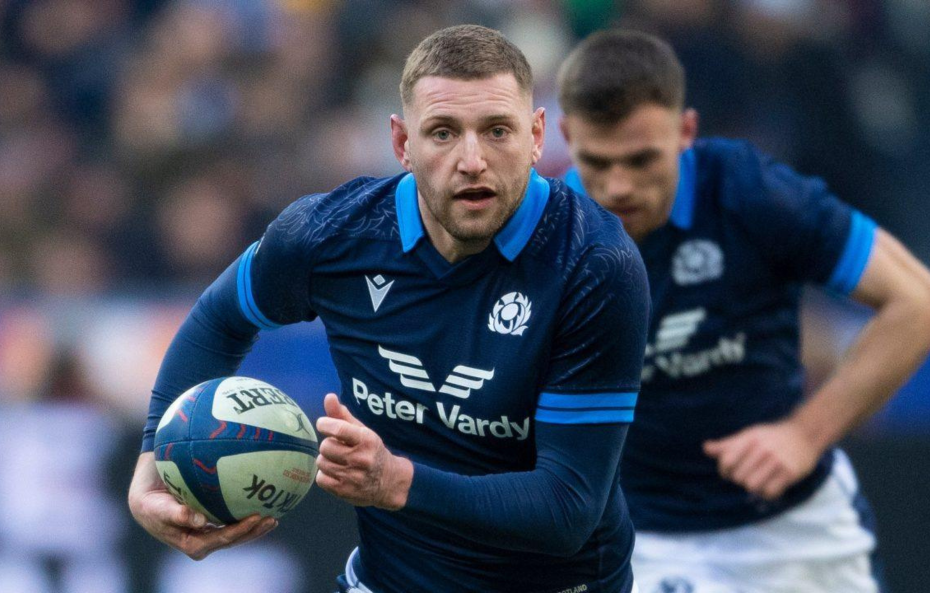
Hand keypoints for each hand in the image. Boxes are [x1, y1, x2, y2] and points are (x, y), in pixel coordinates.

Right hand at [128, 452, 276, 559]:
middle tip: (272, 519)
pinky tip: (262, 504)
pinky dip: (246, 514)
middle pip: (234, 539)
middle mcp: (203, 541)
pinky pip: (232, 520)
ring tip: (274, 516)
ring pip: (236, 532)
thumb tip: (199, 521)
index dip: (240, 530)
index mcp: (192, 543)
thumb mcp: (157, 509)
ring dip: (255, 526)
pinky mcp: (211, 523)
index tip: (256, 517)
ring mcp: (208, 533)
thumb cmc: (150, 504)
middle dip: (254, 531)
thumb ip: (175, 514)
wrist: (145, 499)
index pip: (222, 538)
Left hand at [315, 393, 412, 509]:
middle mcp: (361, 458)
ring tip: (339, 460)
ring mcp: (352, 477)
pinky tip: (337, 473)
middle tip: (338, 447)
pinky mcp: (344, 491)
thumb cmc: (371, 451)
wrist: (388, 482)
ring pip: (321, 462)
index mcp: (366, 439)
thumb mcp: (362, 431)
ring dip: (327, 460)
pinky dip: (325, 475)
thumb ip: (342, 415)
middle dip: (329, 445)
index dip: (325, 424)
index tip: (323, 424)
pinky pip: (321, 478)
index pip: (338, 429)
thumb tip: (328, 397)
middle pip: (326, 446)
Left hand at [702, 420, 820, 500]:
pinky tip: (771, 484)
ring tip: (759, 479)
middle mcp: (762, 448)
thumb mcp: (749, 435)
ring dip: (754, 487)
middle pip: (738, 477)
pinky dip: (767, 492)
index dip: (724, 470)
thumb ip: (727, 445)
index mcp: (749, 438)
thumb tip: (705, 449)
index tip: (729, 471)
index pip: (726, 460)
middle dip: (740, 479)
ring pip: (752, 486)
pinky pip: (769, 492)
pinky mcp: (790, 472)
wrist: (805, 434)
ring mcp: (777, 460)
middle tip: (749, 474)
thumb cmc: (772, 437)